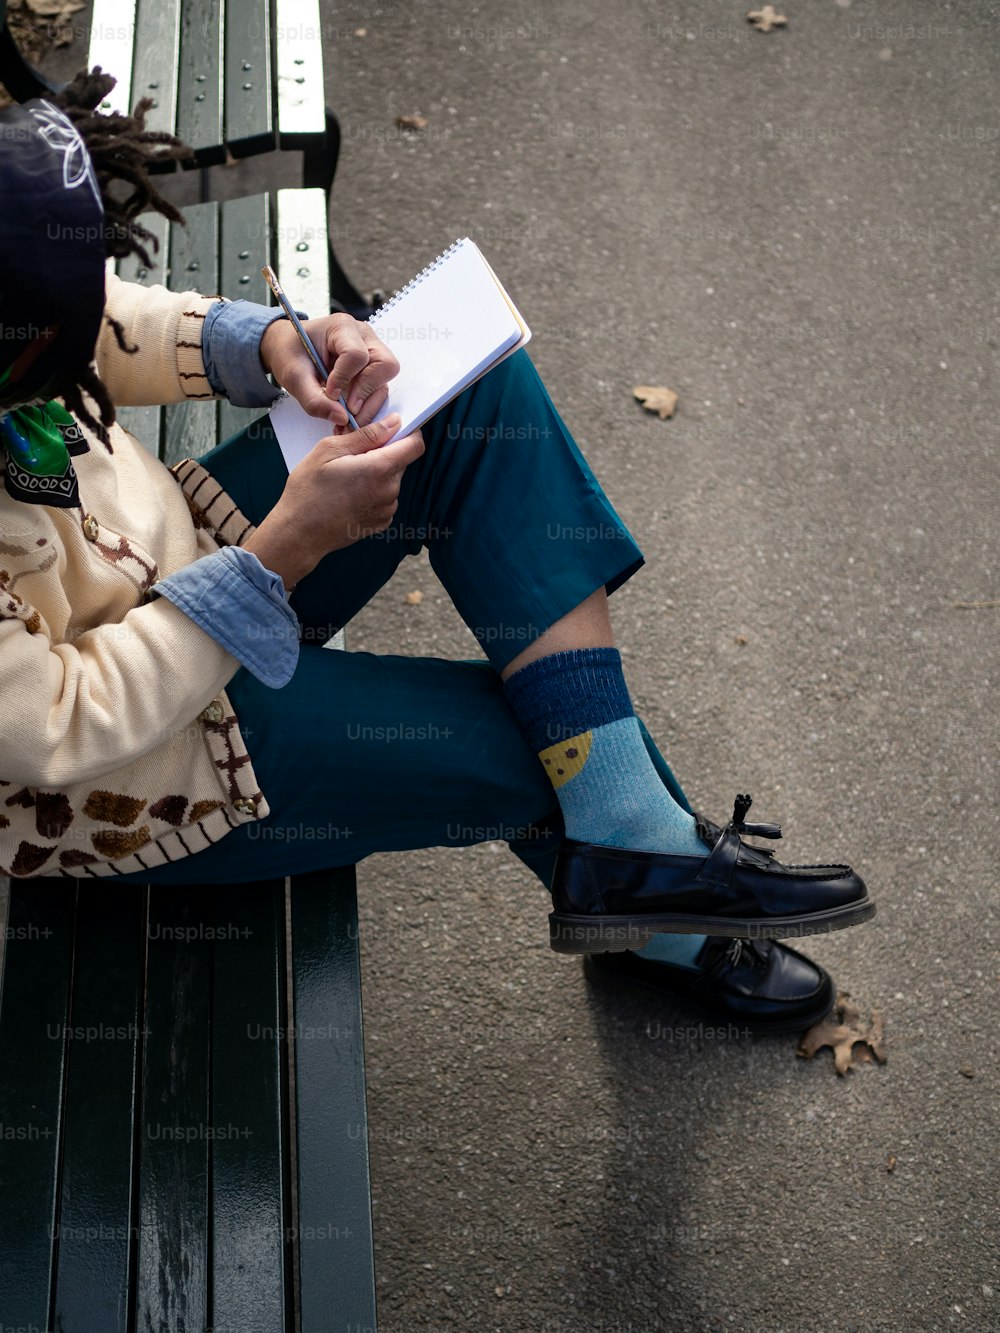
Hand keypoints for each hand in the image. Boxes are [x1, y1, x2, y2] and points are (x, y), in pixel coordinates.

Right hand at [242, 413, 424, 588]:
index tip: (391, 431)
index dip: (407, 434)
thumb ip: (366, 435)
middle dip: (382, 454)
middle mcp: (389, 491)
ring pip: (391, 481)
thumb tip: (394, 422)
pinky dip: (372, 493)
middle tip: (352, 457)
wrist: (299, 533)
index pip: (415, 446)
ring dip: (376, 475)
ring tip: (346, 480)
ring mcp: (387, 509)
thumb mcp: (330, 450)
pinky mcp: (381, 522)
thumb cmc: (308, 490)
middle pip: (400, 462)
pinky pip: (384, 499)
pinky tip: (349, 496)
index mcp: (379, 469)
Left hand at [259, 312, 399, 428]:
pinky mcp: (373, 369)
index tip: (329, 393)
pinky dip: (366, 408)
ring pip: (385, 381)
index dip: (344, 378)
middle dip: (367, 392)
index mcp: (341, 327)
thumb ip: (314, 400)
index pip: (356, 354)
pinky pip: (379, 390)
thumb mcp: (293, 377)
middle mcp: (364, 337)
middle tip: (348, 410)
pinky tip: (348, 417)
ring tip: (346, 421)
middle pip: (385, 365)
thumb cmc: (291, 354)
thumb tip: (342, 418)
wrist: (291, 349)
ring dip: (368, 405)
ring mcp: (372, 352)